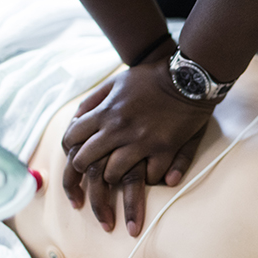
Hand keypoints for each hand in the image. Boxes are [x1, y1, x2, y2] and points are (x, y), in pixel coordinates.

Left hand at [61, 60, 214, 235]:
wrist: (187, 77)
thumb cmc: (150, 78)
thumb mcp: (116, 82)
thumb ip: (94, 100)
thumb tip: (76, 120)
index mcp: (105, 112)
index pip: (72, 138)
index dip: (69, 150)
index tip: (74, 158)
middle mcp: (119, 128)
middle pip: (86, 161)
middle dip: (83, 174)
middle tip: (87, 180)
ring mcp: (142, 141)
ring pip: (113, 174)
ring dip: (112, 180)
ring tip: (118, 181)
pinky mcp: (165, 149)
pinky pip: (150, 176)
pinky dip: (149, 179)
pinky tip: (150, 177)